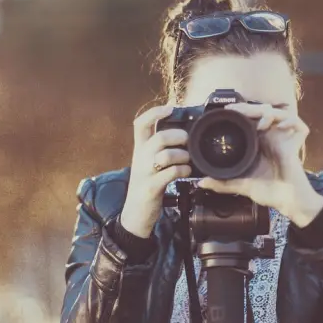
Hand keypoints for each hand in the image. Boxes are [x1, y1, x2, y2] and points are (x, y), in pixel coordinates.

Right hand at [121, 105, 191, 237]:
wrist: (135, 214)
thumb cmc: (147, 185)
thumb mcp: (148, 163)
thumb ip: (160, 149)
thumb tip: (183, 134)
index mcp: (139, 149)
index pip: (141, 123)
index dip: (155, 112)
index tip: (171, 108)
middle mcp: (140, 158)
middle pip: (159, 137)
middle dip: (179, 137)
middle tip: (187, 142)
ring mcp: (145, 173)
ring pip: (166, 155)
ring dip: (183, 156)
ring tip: (187, 161)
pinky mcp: (151, 188)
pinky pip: (170, 173)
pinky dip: (182, 171)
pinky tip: (186, 173)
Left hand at [197, 102, 322, 226]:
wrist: (287, 201)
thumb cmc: (268, 192)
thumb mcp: (241, 185)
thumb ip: (222, 183)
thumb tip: (201, 183)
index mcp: (258, 143)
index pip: (250, 120)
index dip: (241, 112)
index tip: (227, 111)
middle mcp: (270, 138)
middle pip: (262, 113)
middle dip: (250, 108)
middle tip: (237, 110)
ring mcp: (284, 139)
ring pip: (278, 114)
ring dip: (269, 113)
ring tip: (262, 123)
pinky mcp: (296, 144)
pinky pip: (299, 126)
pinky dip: (291, 121)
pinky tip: (281, 126)